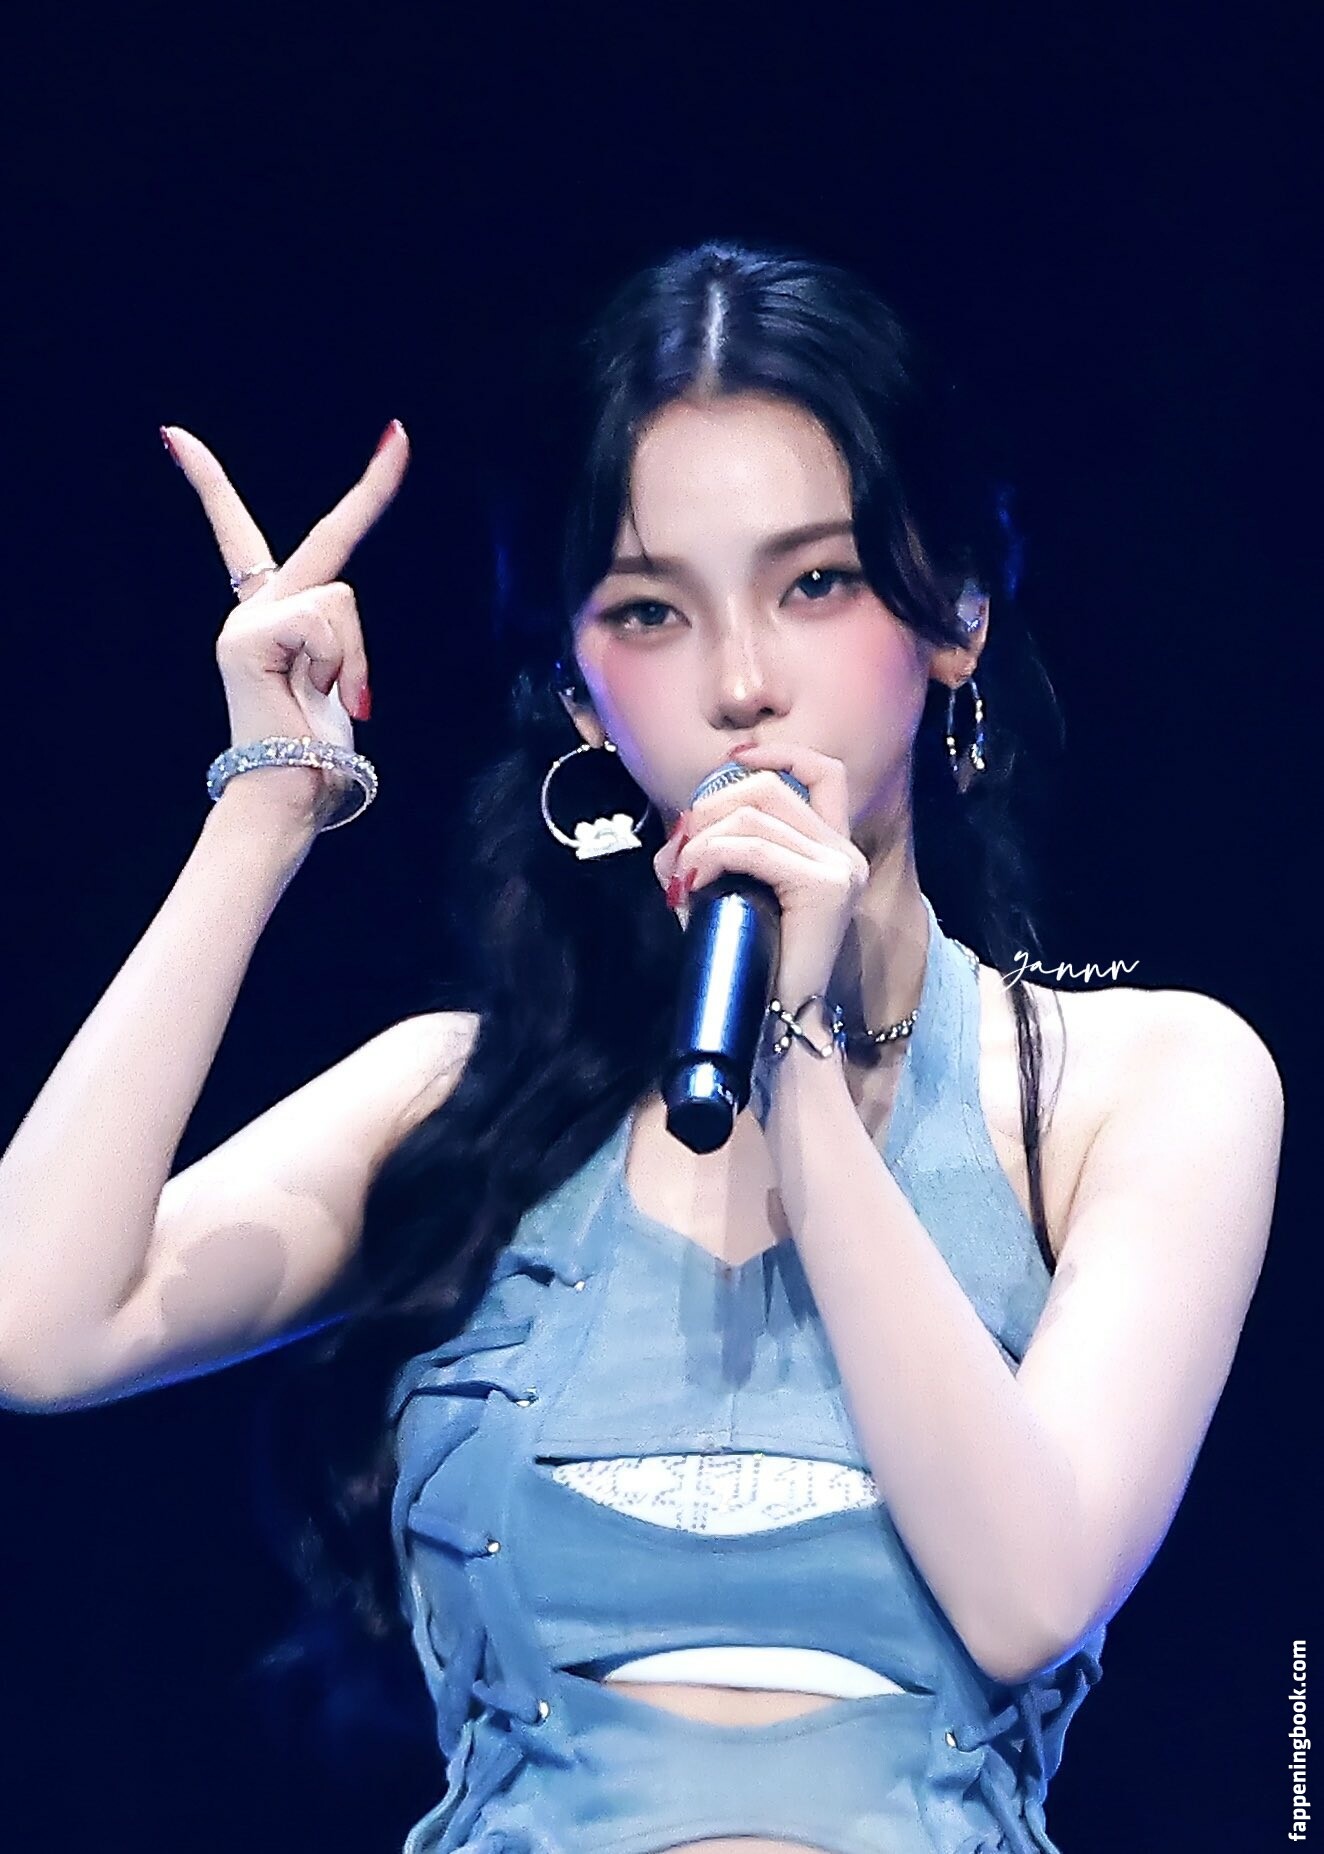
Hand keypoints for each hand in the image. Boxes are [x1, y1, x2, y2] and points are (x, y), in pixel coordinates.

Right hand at [164, 419, 409, 827]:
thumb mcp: (334, 686)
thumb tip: (353, 696)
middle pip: (326, 539)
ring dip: (353, 656)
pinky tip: (318, 693)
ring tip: (334, 697)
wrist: (287, 793)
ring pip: (339, 601)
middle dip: (373, 490)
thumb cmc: (311, 751)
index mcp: (268, 615)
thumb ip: (335, 648)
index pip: (238, 536)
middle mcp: (252, 611)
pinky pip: (324, 625)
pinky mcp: (249, 637)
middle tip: (401, 436)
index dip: (210, 485)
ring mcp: (247, 622)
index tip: (175, 435)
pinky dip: (340, 663)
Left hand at [652, 741, 869, 1005]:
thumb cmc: (750, 963)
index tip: (734, 758)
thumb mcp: (731, 894)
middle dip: (712, 804)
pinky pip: (750, 849)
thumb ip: (712, 853)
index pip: (827, 772)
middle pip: (771, 788)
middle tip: (683, 844)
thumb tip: (676, 833)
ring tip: (683, 875)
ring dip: (702, 840)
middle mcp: (845, 853)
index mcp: (833, 849)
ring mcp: (839, 867)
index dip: (781, 752)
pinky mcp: (824, 887)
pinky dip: (709, 858)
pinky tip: (693, 884)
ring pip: (752, 818)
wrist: (774, 1022)